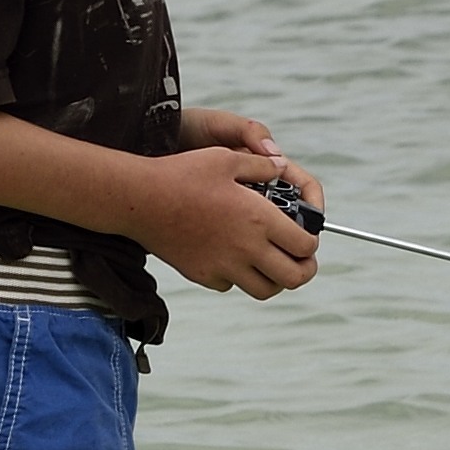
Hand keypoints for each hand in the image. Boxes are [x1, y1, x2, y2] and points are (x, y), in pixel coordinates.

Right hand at [134, 146, 323, 297]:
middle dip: (305, 269)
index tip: (308, 234)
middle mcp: (246, 248)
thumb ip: (262, 166)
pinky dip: (240, 277)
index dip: (312, 241)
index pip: (306, 245)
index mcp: (260, 219)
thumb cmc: (182, 174)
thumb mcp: (226, 159)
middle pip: (295, 277)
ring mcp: (223, 266)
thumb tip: (284, 167)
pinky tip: (235, 258)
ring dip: (276, 279)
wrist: (138, 199)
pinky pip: (231, 285)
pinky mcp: (202, 275)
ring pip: (266, 290)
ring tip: (272, 261)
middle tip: (301, 259)